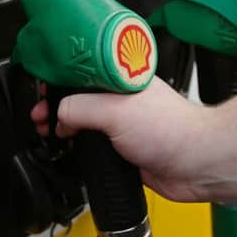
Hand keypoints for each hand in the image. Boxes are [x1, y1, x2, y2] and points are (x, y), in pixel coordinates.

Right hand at [31, 77, 214, 201]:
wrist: (197, 164)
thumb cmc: (172, 129)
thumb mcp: (115, 110)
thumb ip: (79, 109)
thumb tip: (58, 116)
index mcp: (117, 78)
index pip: (77, 73)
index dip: (55, 83)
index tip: (40, 94)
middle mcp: (117, 98)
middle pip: (76, 97)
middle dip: (53, 107)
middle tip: (40, 117)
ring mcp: (120, 122)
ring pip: (82, 121)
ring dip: (63, 127)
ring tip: (48, 133)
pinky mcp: (122, 146)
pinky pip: (92, 143)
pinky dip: (77, 146)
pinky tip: (69, 149)